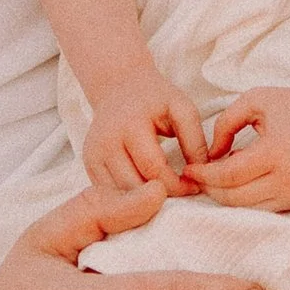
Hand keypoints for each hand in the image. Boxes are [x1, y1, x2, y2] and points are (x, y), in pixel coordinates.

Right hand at [80, 72, 210, 195]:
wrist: (120, 88)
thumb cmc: (155, 100)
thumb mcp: (181, 108)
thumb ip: (194, 139)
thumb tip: (200, 173)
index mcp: (129, 125)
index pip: (153, 168)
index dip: (176, 184)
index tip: (193, 187)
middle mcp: (105, 141)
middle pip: (134, 185)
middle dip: (161, 196)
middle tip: (182, 193)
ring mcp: (93, 154)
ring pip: (120, 194)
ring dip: (145, 201)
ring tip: (166, 193)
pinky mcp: (89, 164)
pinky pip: (109, 192)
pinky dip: (129, 198)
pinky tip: (146, 192)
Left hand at [188, 82, 289, 210]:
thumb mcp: (254, 101)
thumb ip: (225, 124)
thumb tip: (212, 155)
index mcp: (275, 154)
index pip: (228, 176)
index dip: (204, 175)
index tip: (189, 168)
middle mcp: (287, 181)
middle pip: (235, 198)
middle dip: (211, 189)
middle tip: (198, 175)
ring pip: (247, 209)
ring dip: (228, 196)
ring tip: (221, 174)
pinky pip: (263, 209)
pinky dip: (246, 199)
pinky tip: (242, 179)